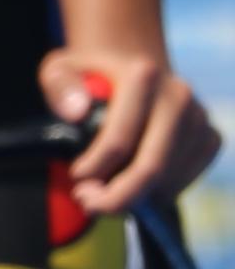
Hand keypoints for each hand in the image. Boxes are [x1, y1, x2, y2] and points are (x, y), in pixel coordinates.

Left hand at [47, 47, 215, 224]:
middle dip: (116, 197)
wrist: (131, 65)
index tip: (76, 179)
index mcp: (143, 76)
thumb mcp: (59, 71)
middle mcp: (178, 96)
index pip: (119, 141)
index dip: (93, 170)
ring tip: (103, 192)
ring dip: (133, 197)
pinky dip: (156, 193)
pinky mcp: (209, 137)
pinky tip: (132, 184)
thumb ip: (60, 88)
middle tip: (88, 203)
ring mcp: (198, 118)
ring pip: (168, 180)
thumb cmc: (89, 74)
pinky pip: (184, 180)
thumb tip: (77, 113)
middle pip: (151, 167)